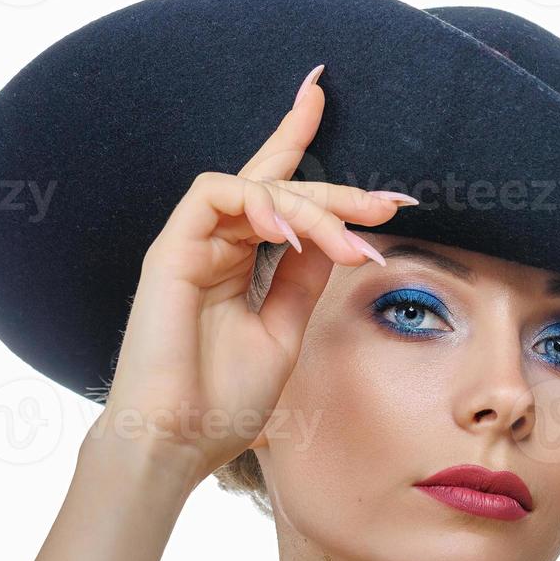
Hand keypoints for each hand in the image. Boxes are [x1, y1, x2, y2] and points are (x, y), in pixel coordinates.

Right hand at [85, 64, 416, 482]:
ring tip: (350, 244)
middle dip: (338, 191)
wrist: (176, 443)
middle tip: (388, 206)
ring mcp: (191, 244)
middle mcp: (215, 246)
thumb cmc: (223, 403)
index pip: (275, 194)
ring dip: (312, 208)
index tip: (339, 118)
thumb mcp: (285, 333)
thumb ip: (303, 281)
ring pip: (257, 187)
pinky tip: (290, 234)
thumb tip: (336, 239)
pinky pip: (217, 194)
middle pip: (279, 188)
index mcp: (238, 265)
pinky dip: (260, 204)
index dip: (301, 146)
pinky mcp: (171, 248)